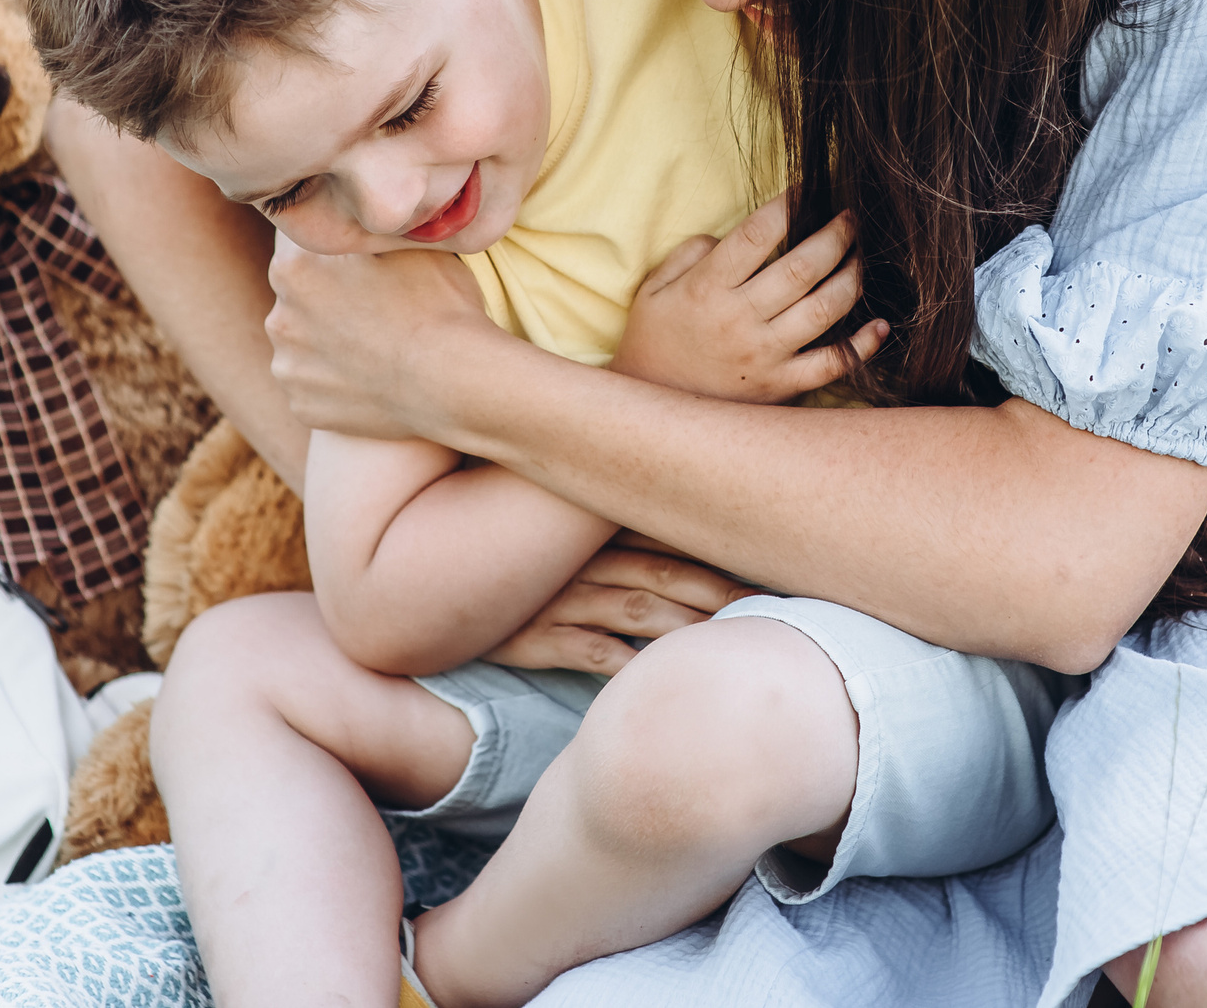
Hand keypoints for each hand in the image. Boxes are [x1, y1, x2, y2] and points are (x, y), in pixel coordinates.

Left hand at [264, 238, 494, 439]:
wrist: (453, 380)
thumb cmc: (437, 303)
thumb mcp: (402, 243)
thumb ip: (363, 229)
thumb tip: (356, 217)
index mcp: (292, 267)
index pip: (300, 245)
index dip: (335, 252)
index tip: (363, 263)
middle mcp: (279, 317)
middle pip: (300, 298)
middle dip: (328, 297)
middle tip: (378, 306)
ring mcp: (289, 367)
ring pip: (305, 344)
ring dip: (330, 342)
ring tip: (378, 346)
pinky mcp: (303, 406)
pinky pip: (316, 387)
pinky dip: (337, 383)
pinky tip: (373, 378)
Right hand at [484, 534, 767, 674]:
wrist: (424, 584)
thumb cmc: (513, 562)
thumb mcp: (564, 539)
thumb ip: (621, 536)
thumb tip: (687, 549)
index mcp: (597, 528)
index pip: (672, 534)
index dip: (724, 552)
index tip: (778, 568)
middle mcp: (584, 558)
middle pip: (667, 571)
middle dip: (723, 590)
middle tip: (782, 610)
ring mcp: (558, 595)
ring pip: (635, 608)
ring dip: (686, 627)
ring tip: (734, 645)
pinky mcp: (531, 635)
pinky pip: (583, 649)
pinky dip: (619, 662)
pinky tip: (653, 677)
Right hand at [611, 195, 888, 401]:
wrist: (653, 414)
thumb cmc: (653, 343)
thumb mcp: (653, 291)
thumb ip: (689, 254)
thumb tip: (727, 237)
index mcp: (707, 289)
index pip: (757, 234)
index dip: (787, 206)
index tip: (805, 190)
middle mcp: (739, 320)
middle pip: (803, 268)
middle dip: (835, 236)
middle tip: (852, 218)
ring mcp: (763, 356)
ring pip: (824, 310)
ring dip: (853, 279)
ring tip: (863, 258)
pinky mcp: (780, 388)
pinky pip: (831, 365)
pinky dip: (862, 346)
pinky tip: (880, 325)